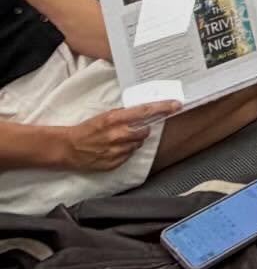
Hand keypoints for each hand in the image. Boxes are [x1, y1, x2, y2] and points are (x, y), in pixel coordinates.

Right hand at [62, 103, 180, 170]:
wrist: (68, 147)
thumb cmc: (88, 128)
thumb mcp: (106, 115)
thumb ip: (126, 115)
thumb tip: (145, 112)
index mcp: (115, 119)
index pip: (146, 111)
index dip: (163, 107)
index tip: (177, 105)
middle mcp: (117, 135)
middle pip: (145, 130)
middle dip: (144, 128)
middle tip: (135, 128)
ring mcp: (115, 151)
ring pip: (137, 144)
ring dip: (134, 141)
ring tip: (120, 139)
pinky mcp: (113, 164)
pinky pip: (128, 156)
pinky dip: (126, 151)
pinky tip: (114, 149)